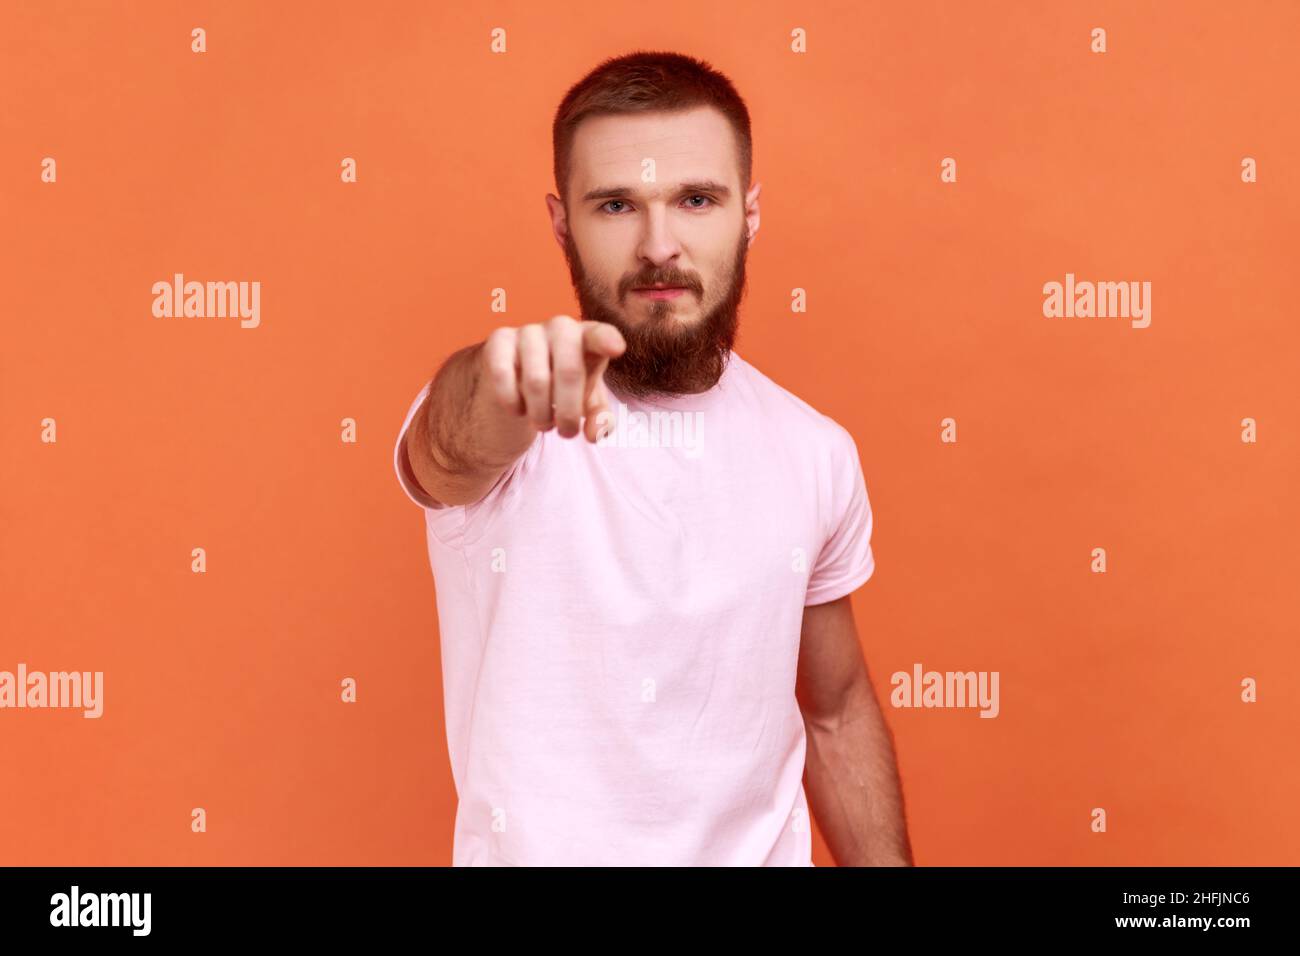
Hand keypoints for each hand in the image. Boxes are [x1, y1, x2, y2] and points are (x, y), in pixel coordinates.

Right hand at [479, 315, 625, 442]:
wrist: (520, 376)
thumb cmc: (563, 386)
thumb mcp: (587, 403)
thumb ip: (599, 418)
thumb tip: (596, 434)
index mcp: (588, 337)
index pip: (599, 335)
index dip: (607, 340)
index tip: (617, 349)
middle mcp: (561, 327)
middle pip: (569, 371)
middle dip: (568, 412)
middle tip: (566, 432)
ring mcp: (529, 331)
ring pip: (536, 381)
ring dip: (541, 414)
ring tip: (544, 425)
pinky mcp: (499, 340)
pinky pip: (503, 375)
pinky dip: (513, 403)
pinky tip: (518, 410)